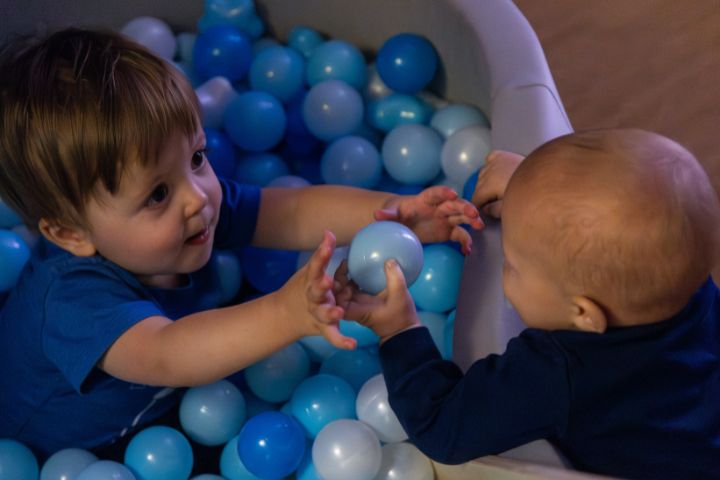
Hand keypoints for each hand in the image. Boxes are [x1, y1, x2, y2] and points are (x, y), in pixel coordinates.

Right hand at [279, 231, 355, 349]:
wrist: (287, 315)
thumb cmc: (304, 288)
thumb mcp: (310, 271)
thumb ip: (321, 254)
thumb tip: (329, 232)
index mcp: (311, 281)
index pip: (316, 265)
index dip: (322, 254)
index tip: (329, 241)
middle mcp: (313, 297)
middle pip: (316, 292)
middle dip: (321, 286)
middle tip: (328, 281)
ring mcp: (317, 313)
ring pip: (323, 314)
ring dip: (330, 313)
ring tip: (338, 312)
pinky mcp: (323, 328)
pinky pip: (333, 336)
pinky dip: (341, 341)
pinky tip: (353, 345)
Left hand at [334, 259, 419, 342]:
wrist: (404, 328)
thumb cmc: (400, 317)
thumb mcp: (400, 297)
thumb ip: (395, 279)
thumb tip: (389, 260)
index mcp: (358, 311)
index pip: (339, 303)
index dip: (337, 291)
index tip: (345, 280)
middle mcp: (353, 307)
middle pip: (337, 294)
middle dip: (337, 280)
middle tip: (344, 266)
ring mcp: (356, 301)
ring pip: (342, 288)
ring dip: (342, 277)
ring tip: (347, 262)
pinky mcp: (361, 296)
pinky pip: (351, 285)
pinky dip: (350, 276)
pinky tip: (355, 265)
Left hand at [374, 185, 482, 254]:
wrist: (404, 222)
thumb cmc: (398, 214)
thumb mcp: (392, 214)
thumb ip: (387, 215)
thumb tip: (376, 216)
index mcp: (425, 200)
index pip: (436, 194)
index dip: (444, 193)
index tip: (452, 194)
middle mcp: (439, 208)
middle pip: (454, 205)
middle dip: (465, 207)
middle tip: (473, 213)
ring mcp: (446, 219)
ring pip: (462, 217)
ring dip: (471, 220)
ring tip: (479, 225)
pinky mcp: (448, 231)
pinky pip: (459, 235)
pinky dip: (465, 242)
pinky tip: (467, 251)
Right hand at [471, 150, 524, 217]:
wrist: (546, 177)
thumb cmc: (528, 194)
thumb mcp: (509, 207)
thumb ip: (493, 210)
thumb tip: (485, 210)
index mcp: (488, 185)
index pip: (475, 198)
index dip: (479, 207)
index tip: (485, 210)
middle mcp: (489, 171)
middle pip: (478, 186)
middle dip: (484, 195)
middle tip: (495, 200)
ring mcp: (496, 162)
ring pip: (482, 173)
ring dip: (486, 181)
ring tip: (498, 187)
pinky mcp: (503, 155)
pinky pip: (489, 159)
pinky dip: (490, 165)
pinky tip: (496, 171)